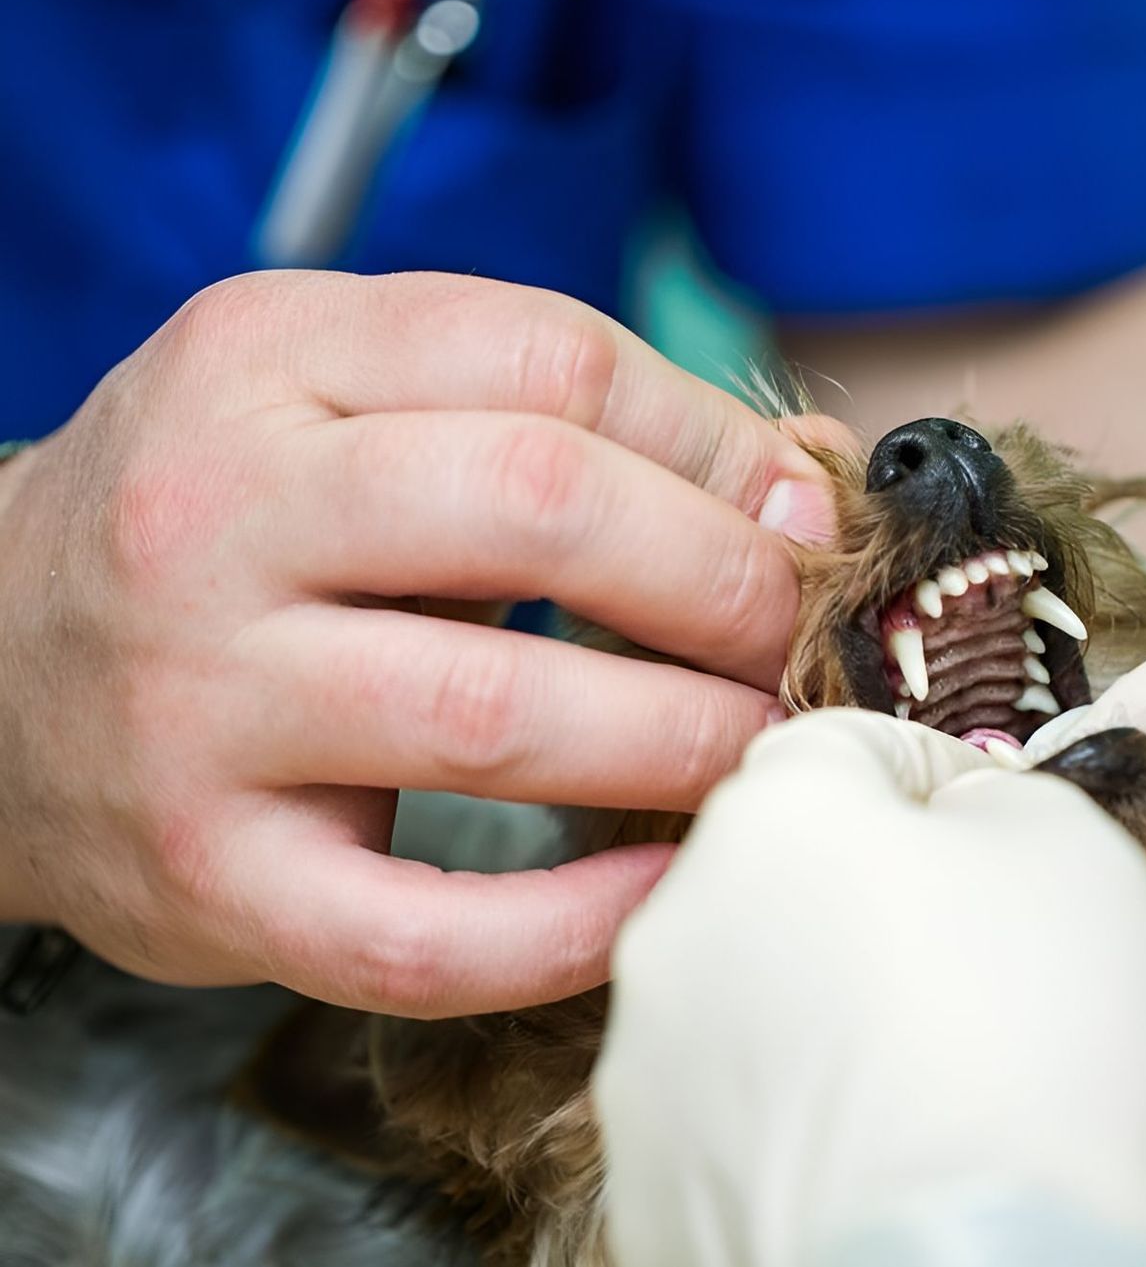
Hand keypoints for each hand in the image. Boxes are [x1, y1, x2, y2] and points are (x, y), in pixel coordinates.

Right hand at [0, 270, 839, 1016]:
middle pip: (540, 509)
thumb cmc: (217, 530)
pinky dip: (571, 924)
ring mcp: (201, 706)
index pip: (548, 362)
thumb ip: (550, 417)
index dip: (714, 443)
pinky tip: (658, 884)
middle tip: (799, 632)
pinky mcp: (211, 876)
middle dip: (723, 579)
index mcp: (265, 359)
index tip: (795, 512)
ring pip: (497, 714)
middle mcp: (216, 517)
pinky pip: (420, 930)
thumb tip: (798, 483)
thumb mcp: (339, 400)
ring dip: (682, 737)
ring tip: (760, 743)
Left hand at [594, 710, 1145, 1266]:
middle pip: (787, 877)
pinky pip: (736, 1121)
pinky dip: (800, 1129)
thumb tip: (966, 809)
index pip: (850, 744)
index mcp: (773, 815)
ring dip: (829, 1016)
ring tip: (943, 1085)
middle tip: (985, 972)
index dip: (942, 779)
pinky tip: (888, 1159)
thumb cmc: (1029, 1055)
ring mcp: (650, 1067)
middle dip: (876, 905)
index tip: (1000, 836)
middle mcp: (677, 927)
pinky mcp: (649, 1186)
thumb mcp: (1075, 850)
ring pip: (753, 1000)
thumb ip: (1004, 793)